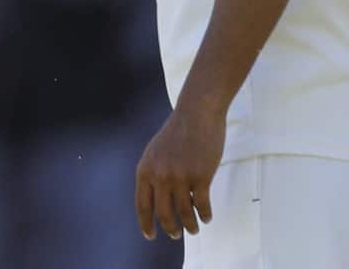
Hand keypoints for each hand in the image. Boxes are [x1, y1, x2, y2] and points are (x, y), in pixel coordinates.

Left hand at [134, 102, 223, 240]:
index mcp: (145, 169)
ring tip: (193, 229)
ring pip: (184, 213)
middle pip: (163, 213)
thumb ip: (154, 173)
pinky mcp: (200, 177)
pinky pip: (202, 205)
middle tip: (176, 235)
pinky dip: (204, 215)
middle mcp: (160, 176)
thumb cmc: (178, 131)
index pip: (142, 204)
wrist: (196, 112)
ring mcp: (180, 177)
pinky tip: (206, 218)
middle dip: (170, 228)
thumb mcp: (156, 151)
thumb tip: (157, 199)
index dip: (145, 223)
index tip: (150, 235)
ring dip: (190, 225)